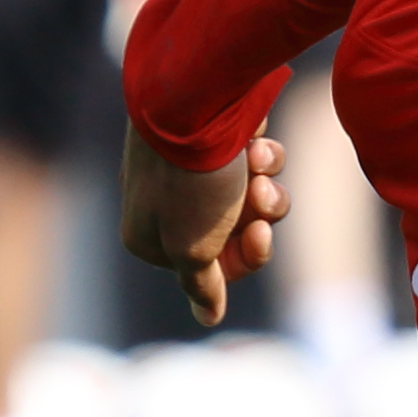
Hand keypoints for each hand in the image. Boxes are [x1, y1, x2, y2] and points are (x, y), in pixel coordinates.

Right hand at [119, 123, 285, 327]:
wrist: (193, 98)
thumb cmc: (191, 181)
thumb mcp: (195, 247)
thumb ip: (202, 284)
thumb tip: (208, 318)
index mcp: (150, 237)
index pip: (215, 270)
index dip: (246, 257)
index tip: (259, 236)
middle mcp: (168, 204)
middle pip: (236, 236)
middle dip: (259, 218)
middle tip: (261, 198)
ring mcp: (192, 171)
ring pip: (252, 200)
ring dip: (267, 186)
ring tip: (260, 162)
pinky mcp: (215, 141)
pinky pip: (255, 164)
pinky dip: (263, 155)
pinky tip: (256, 138)